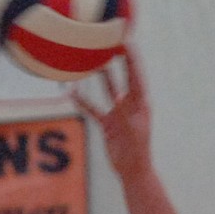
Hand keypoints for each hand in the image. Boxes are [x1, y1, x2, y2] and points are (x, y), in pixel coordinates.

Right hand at [72, 47, 151, 182]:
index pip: (136, 76)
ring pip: (109, 90)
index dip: (132, 59)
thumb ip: (124, 113)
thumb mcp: (131, 131)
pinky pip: (94, 110)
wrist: (131, 171)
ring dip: (103, 77)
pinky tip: (73, 94)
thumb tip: (117, 96)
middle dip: (120, 60)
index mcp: (141, 104)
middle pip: (125, 77)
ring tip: (94, 61)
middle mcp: (130, 105)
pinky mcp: (108, 124)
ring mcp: (118, 114)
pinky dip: (84, 102)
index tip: (126, 43)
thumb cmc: (137, 152)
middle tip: (113, 43)